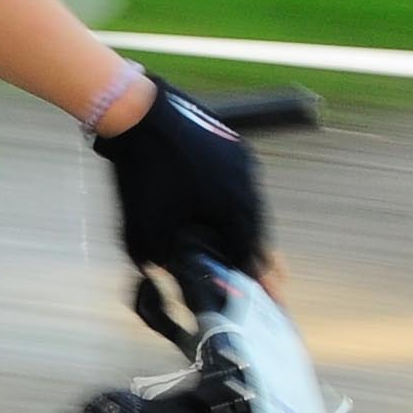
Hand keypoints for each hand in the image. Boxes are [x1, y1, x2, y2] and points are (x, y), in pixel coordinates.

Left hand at [96, 81, 266, 280]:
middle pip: (258, 233)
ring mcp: (243, 163)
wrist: (140, 116)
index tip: (272, 296)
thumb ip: (162, 263)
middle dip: (256, 257)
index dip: (259, 281)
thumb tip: (168, 277)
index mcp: (234, 211)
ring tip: (240, 245)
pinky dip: (234, 201)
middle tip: (266, 276)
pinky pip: (240, 182)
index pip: (253, 258)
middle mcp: (248, 186)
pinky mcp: (232, 146)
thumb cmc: (142, 173)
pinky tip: (221, 208)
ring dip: (245, 228)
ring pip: (251, 206)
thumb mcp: (146, 232)